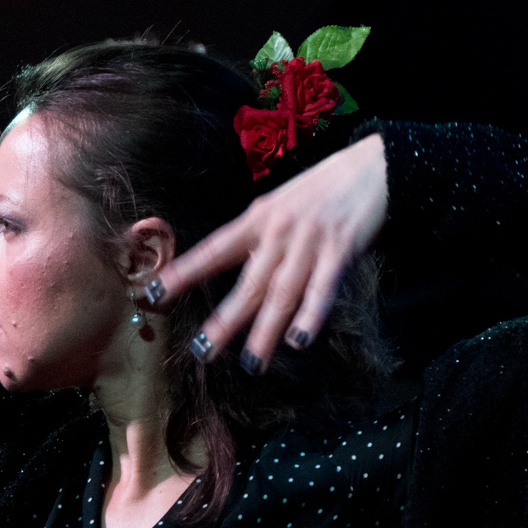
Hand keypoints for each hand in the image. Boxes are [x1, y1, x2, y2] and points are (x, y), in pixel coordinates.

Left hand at [154, 133, 387, 370]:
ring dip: (265, 330)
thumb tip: (239, 262)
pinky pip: (323, 289)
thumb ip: (260, 235)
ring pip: (282, 293)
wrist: (373, 165)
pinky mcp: (341, 250)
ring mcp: (309, 242)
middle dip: (225, 321)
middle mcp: (278, 232)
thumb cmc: (323, 187)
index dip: (185, 272)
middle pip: (247, 283)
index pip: (214, 249)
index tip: (154, 292)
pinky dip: (311, 315)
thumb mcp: (280, 203)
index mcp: (257, 218)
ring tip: (252, 362)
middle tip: (202, 351)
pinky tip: (299, 340)